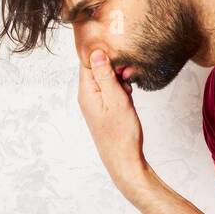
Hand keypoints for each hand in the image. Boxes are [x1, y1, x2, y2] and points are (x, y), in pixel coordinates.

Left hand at [79, 49, 148, 196]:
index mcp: (86, 92)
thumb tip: (95, 53)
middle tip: (127, 77)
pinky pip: (110, 91)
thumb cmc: (121, 133)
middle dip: (114, 68)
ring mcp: (95, 103)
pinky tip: (127, 99)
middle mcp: (87, 96)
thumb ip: (105, 75)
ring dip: (119, 80)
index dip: (103, 54)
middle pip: (97, 68)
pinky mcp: (103, 109)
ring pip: (106, 80)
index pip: (88, 61)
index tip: (119, 55)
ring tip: (128, 92)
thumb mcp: (116, 99)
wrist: (123, 160)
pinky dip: (120, 91)